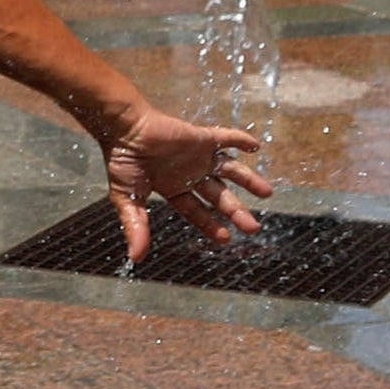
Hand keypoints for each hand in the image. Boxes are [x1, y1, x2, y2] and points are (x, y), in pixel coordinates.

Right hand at [101, 104, 267, 264]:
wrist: (124, 129)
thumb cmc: (122, 161)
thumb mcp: (127, 198)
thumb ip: (136, 226)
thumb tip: (136, 258)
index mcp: (172, 189)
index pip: (197, 211)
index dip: (211, 225)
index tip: (227, 239)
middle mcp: (188, 174)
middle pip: (219, 196)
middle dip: (236, 211)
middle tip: (254, 227)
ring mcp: (197, 156)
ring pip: (229, 170)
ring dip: (248, 180)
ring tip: (267, 193)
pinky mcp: (201, 138)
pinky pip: (225, 138)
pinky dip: (241, 140)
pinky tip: (256, 147)